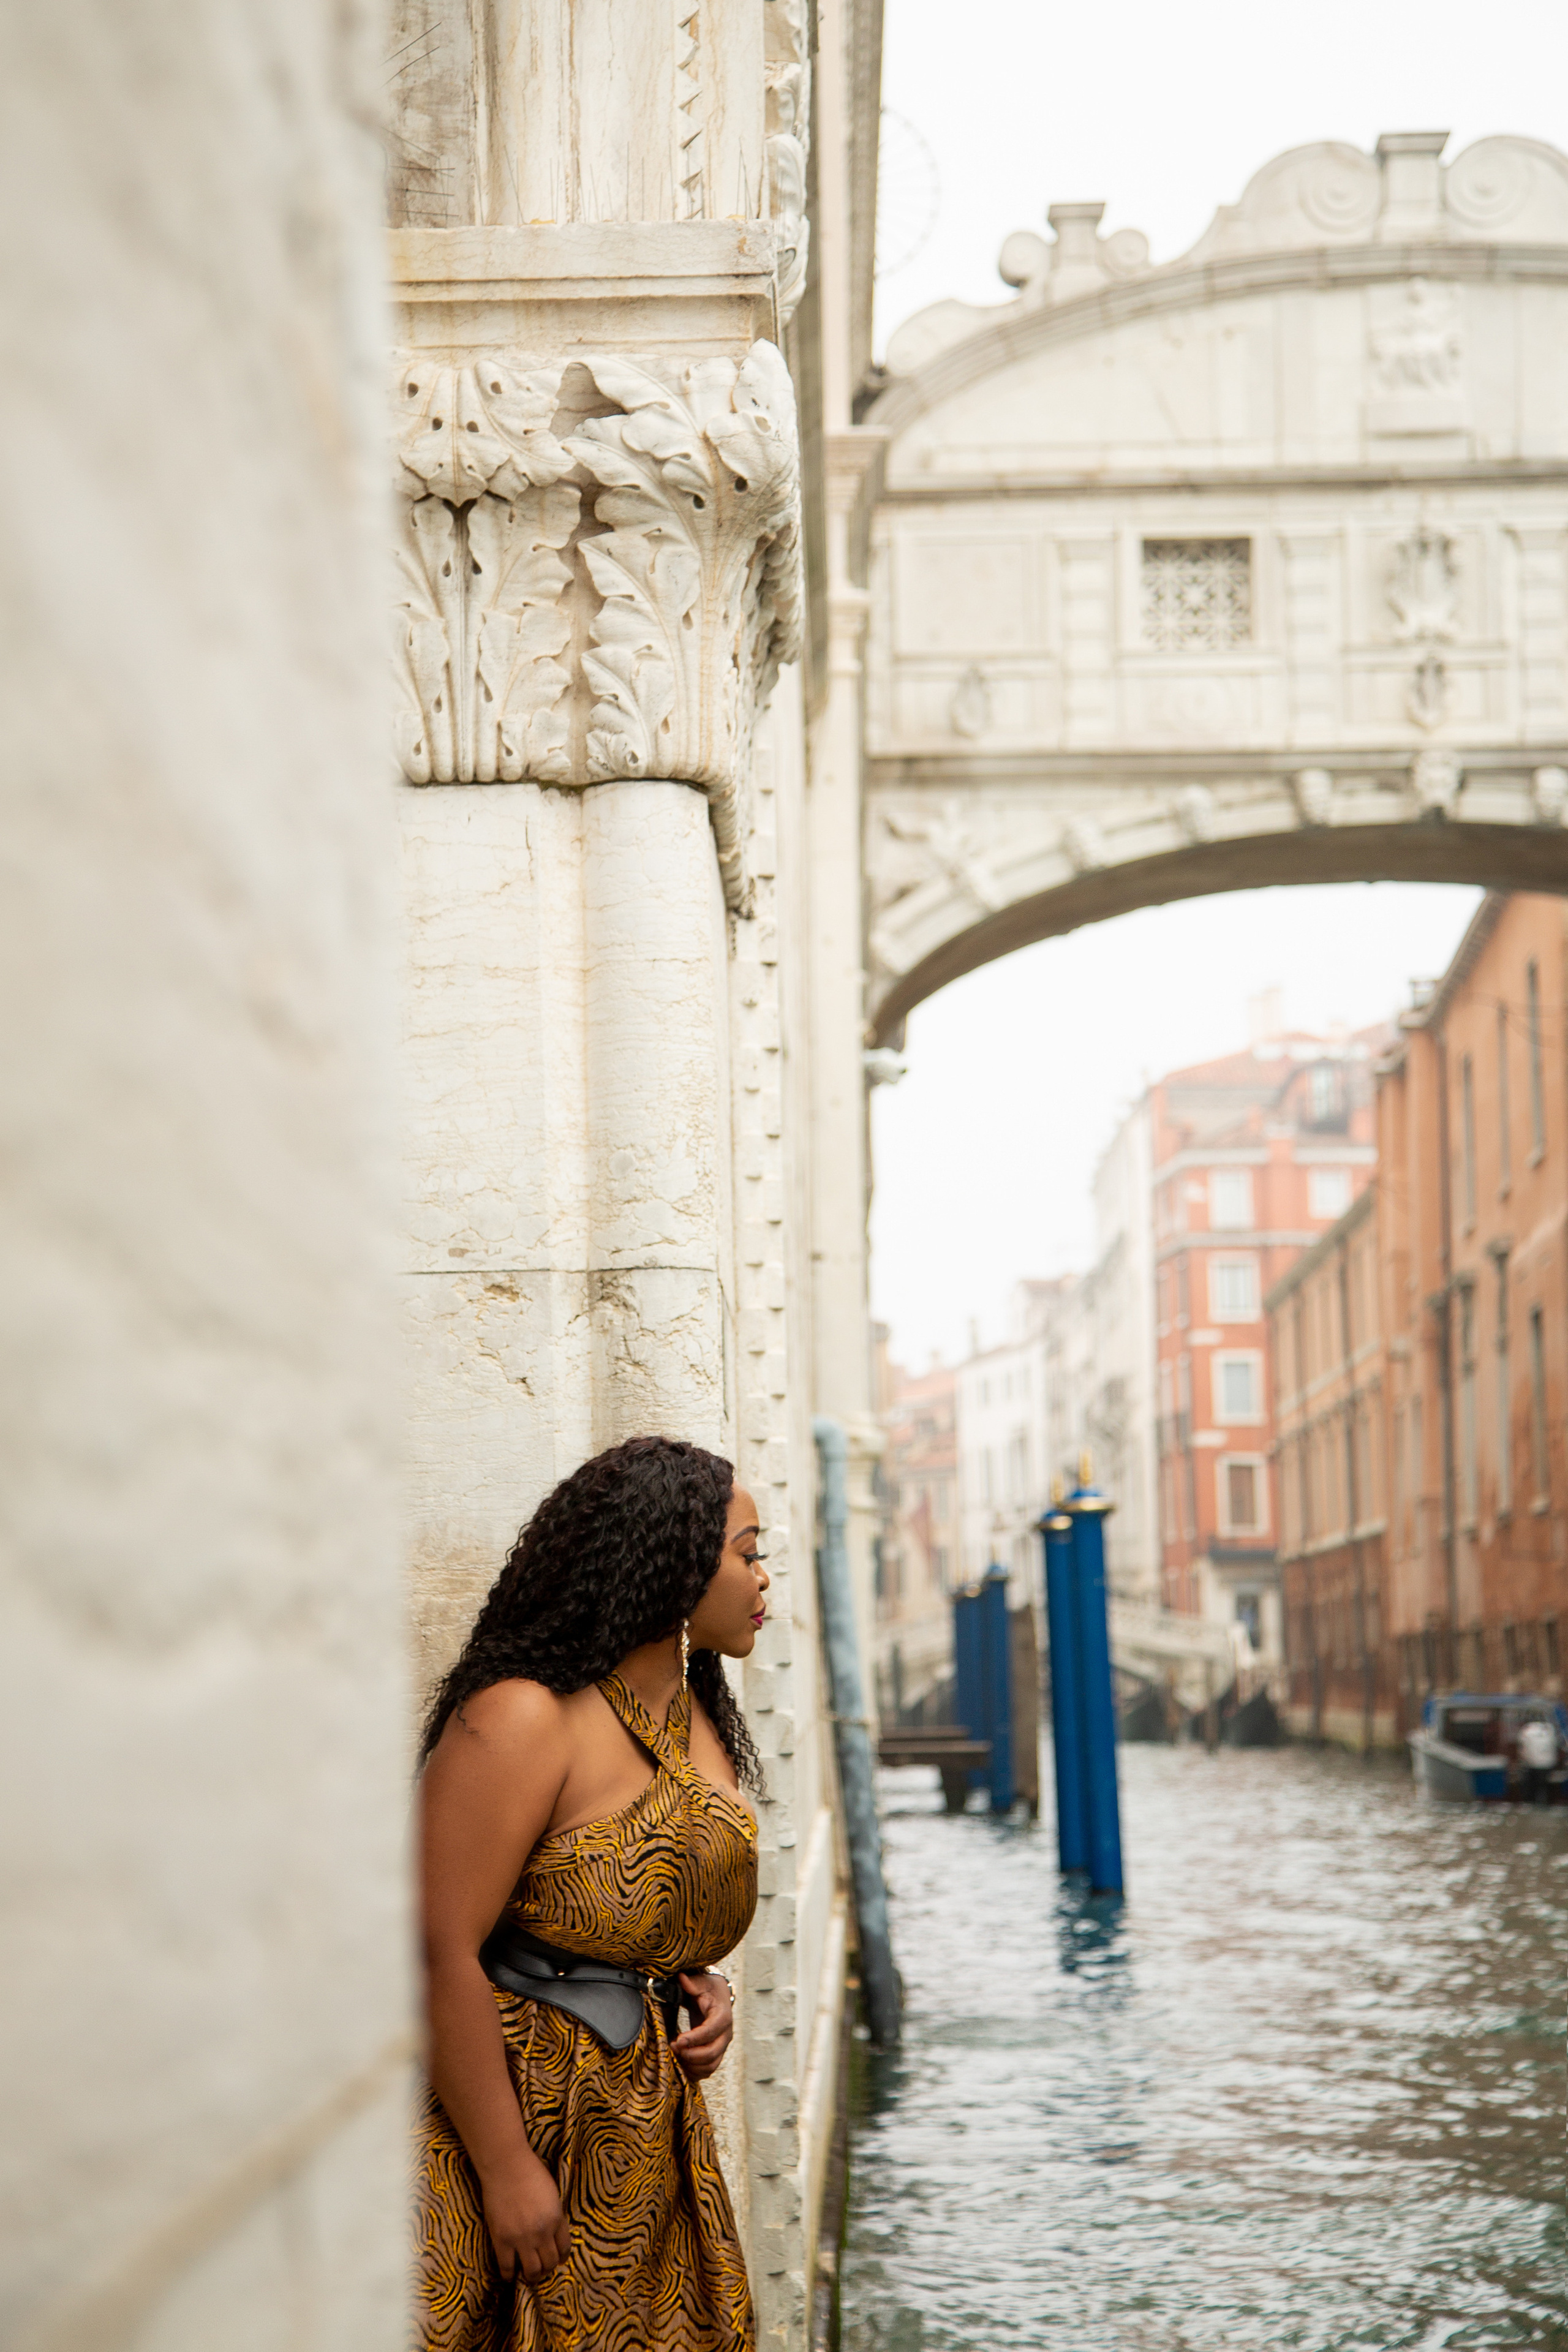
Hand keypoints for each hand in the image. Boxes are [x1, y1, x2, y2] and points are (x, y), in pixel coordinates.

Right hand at [481, 2152, 571, 2284]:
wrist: (506, 2165)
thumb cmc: (530, 2172)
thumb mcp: (552, 2194)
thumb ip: (554, 2215)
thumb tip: (553, 2234)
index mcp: (557, 2219)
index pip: (564, 2248)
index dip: (561, 2258)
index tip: (557, 2261)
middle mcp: (542, 2233)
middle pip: (549, 2263)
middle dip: (547, 2269)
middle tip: (542, 2269)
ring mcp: (521, 2238)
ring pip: (532, 2271)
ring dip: (532, 2276)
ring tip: (529, 2275)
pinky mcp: (502, 2240)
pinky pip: (506, 2267)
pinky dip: (509, 2275)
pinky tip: (509, 2276)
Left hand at [673, 1971, 733, 2081]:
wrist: (717, 1998)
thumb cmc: (707, 1990)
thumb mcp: (701, 1982)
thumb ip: (692, 1982)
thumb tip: (682, 1978)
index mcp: (723, 2016)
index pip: (710, 2032)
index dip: (694, 2039)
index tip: (677, 2040)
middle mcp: (725, 2034)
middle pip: (712, 2053)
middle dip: (691, 2054)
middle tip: (672, 2047)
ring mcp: (721, 2047)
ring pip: (710, 2065)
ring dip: (691, 2065)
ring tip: (674, 2055)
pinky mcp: (715, 2055)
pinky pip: (707, 2071)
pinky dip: (694, 2072)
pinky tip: (680, 2063)